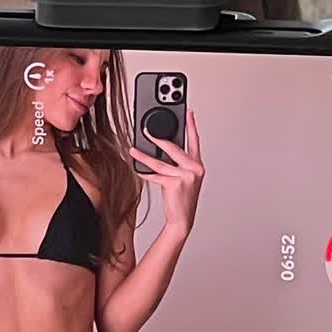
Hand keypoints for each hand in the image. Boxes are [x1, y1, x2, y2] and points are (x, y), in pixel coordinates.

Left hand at [129, 109, 203, 240]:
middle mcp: (194, 168)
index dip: (192, 125)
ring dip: (144, 156)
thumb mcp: (184, 178)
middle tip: (146, 130)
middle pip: (173, 148)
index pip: (195, 141)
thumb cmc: (182, 199)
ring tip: (133, 150)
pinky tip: (138, 169)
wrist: (182, 218)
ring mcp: (186, 176)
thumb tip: (161, 149)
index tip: (188, 112)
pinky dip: (145, 173)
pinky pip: (156, 175)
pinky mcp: (175, 183)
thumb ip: (177, 163)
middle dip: (157, 138)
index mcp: (198, 165)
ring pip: (160, 162)